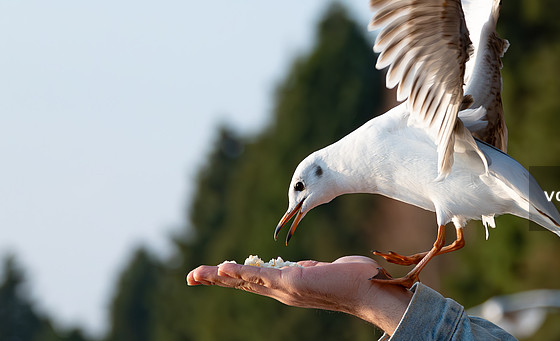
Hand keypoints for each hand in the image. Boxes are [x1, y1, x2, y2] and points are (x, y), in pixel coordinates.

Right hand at [186, 256, 411, 335]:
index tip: (213, 272)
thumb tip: (305, 266)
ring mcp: (286, 288)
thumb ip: (308, 269)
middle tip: (190, 277)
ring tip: (197, 275)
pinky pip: (261, 276)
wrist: (369, 290)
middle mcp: (282, 292)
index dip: (231, 278)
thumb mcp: (321, 270)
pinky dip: (241, 273)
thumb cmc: (352, 279)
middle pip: (242, 285)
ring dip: (220, 278)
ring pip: (246, 282)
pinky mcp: (293, 282)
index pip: (253, 282)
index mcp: (287, 287)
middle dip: (215, 281)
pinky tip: (224, 270)